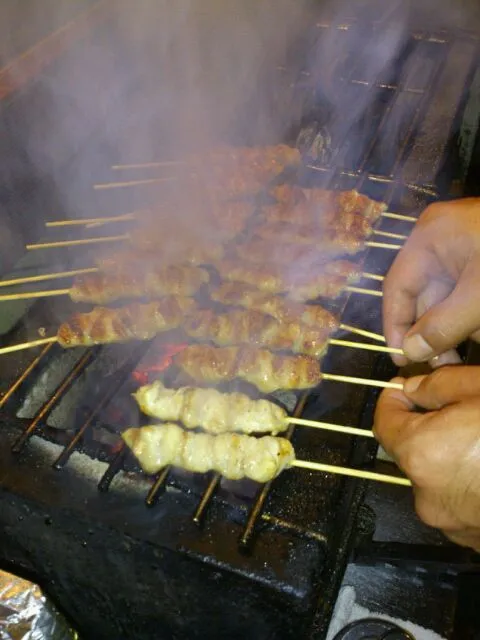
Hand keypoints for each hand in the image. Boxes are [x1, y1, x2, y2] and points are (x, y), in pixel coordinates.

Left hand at [373, 366, 479, 550]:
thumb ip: (438, 386)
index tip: (405, 388)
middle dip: (428, 428)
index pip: (383, 422)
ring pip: (437, 478)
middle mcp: (426, 494)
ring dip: (451, 458)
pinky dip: (469, 485)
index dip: (392, 400)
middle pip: (412, 451)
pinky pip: (459, 502)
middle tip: (461, 411)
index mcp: (421, 453)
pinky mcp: (473, 541)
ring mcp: (452, 524)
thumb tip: (411, 391)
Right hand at [382, 198, 479, 365]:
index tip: (403, 360)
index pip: (397, 288)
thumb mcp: (479, 296)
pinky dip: (473, 317)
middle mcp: (442, 241)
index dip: (396, 326)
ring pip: (449, 300)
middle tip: (444, 365)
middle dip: (434, 332)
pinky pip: (469, 296)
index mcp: (430, 239)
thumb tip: (411, 353)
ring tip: (468, 352)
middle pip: (424, 296)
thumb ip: (443, 326)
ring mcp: (466, 250)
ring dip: (458, 330)